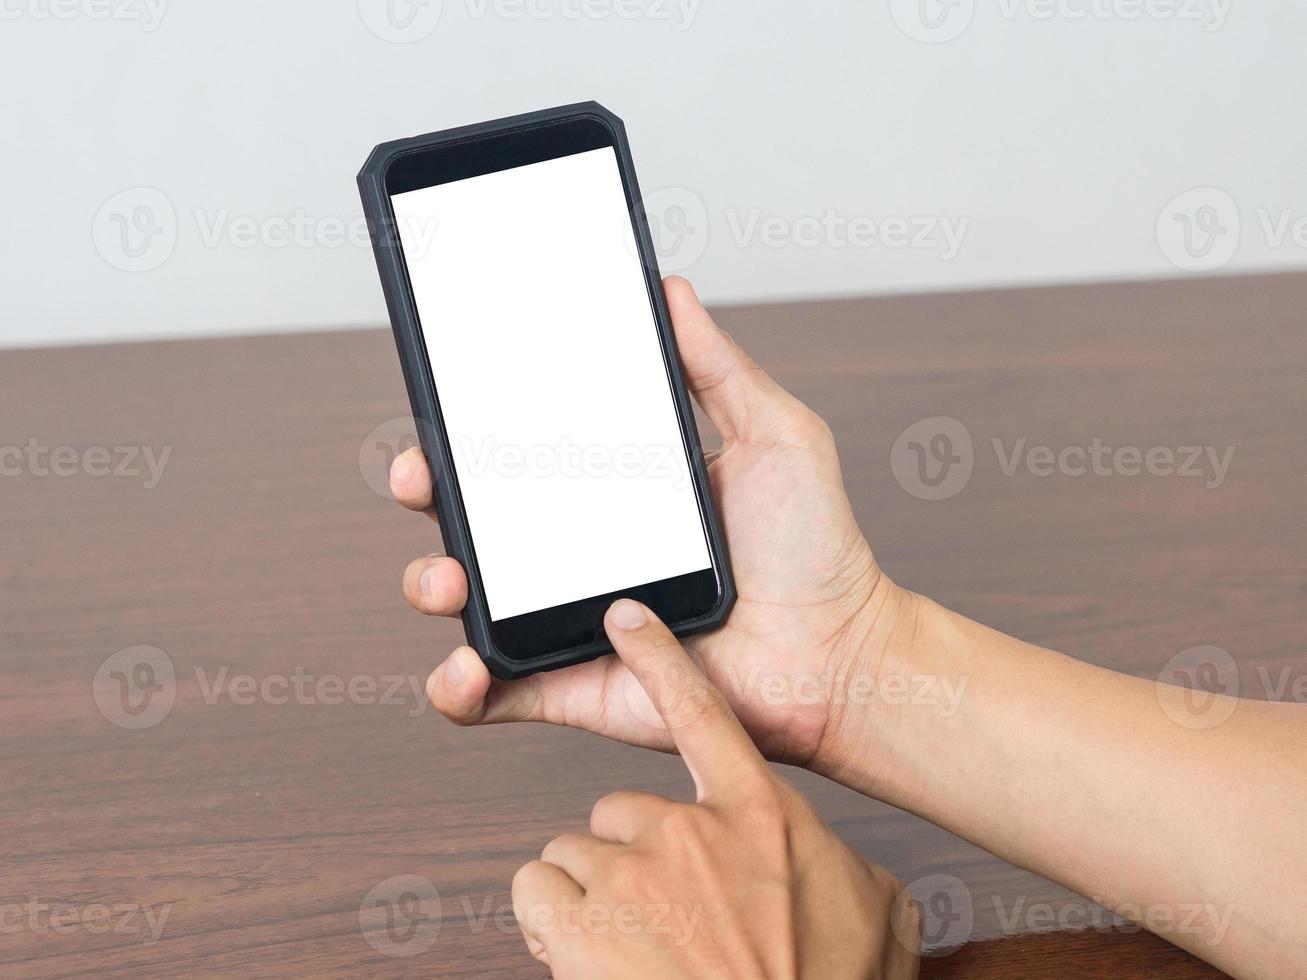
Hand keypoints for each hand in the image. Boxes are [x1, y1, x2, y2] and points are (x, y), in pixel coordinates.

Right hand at [392, 275, 915, 766]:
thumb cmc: (815, 548)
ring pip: (464, 604)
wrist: (841, 653)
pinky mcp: (573, 688)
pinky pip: (493, 694)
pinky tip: (468, 666)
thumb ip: (718, 366)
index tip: (445, 402)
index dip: (468, 430)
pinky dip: (459, 688)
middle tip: (421, 477)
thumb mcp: (775, 434)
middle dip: (425, 493)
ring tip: (449, 579)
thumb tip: (669, 288)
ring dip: (428, 584)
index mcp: (611, 493)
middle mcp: (577, 554)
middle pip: (470, 519)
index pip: (519, 453)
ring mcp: (568, 622)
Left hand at [512, 599, 919, 977]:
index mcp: (759, 814)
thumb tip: (842, 864)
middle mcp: (689, 831)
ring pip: (573, 853)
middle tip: (657, 914)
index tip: (626, 617)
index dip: (659, 657)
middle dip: (628, 859)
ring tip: (628, 947)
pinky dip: (549, 920)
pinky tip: (582, 952)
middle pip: (618, 808)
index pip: (699, 710)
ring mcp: (631, 876)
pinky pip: (535, 889)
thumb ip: (846, 864)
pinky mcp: (582, 926)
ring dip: (591, 896)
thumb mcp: (876, 912)